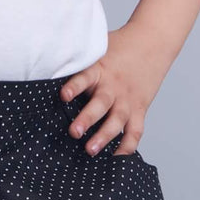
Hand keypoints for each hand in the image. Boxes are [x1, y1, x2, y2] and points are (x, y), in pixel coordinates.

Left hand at [59, 24, 170, 156]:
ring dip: (104, 136)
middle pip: (101, 103)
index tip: (62, 96)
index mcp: (99, 69)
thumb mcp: (97, 48)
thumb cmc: (119, 46)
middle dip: (87, 119)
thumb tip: (47, 66)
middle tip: (74, 132)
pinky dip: (127, 146)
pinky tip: (116, 158)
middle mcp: (113, 85)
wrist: (152, 41)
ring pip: (117, 120)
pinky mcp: (139, 108)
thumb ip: (79, 60)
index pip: (85, 77)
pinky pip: (135, 130)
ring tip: (90, 150)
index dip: (74, 87)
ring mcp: (127, 99)